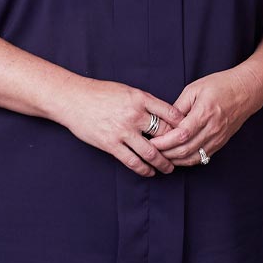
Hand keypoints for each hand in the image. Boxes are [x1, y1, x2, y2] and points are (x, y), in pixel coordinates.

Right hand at [52, 78, 183, 176]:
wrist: (73, 99)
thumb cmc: (100, 93)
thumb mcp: (126, 91)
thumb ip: (144, 102)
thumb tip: (164, 114)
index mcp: (140, 98)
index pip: (170, 113)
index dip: (182, 125)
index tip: (189, 133)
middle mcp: (134, 115)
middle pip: (164, 133)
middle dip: (175, 146)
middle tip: (183, 154)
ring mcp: (122, 131)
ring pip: (151, 152)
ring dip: (163, 163)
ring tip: (169, 168)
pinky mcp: (111, 144)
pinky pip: (132, 161)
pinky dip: (144, 169)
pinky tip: (150, 172)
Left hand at [150, 66, 262, 165]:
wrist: (246, 90)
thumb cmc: (221, 85)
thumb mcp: (195, 89)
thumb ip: (179, 106)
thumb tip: (165, 121)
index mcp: (204, 113)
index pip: (180, 135)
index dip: (164, 142)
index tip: (151, 142)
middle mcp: (212, 129)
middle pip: (185, 149)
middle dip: (165, 153)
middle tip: (152, 152)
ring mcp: (218, 138)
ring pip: (193, 157)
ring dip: (175, 160)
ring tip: (161, 157)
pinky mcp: (221, 142)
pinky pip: (202, 157)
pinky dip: (188, 160)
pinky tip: (177, 158)